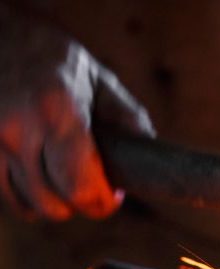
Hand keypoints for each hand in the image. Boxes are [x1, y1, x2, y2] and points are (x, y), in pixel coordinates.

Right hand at [0, 4, 154, 220]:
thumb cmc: (52, 56)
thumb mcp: (98, 78)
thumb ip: (127, 118)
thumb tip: (151, 157)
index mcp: (57, 111)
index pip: (80, 188)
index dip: (101, 202)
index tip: (113, 194)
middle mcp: (19, 128)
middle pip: (55, 205)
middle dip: (82, 204)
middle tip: (93, 187)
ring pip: (30, 205)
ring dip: (56, 202)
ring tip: (68, 179)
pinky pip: (8, 195)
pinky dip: (28, 198)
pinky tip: (43, 181)